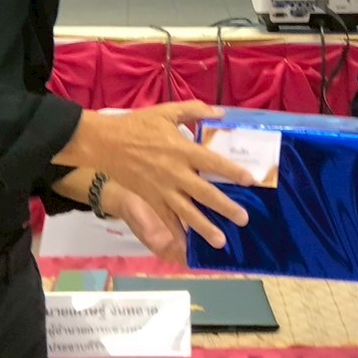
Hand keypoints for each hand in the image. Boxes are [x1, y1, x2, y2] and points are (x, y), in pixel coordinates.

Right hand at [55, 102, 251, 249]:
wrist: (106, 143)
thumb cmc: (138, 126)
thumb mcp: (167, 112)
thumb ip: (195, 111)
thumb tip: (220, 113)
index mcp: (182, 150)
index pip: (213, 162)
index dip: (233, 172)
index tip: (251, 181)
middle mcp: (176, 173)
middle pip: (205, 193)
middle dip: (225, 207)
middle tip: (243, 219)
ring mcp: (163, 189)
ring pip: (187, 212)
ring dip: (205, 228)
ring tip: (221, 241)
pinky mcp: (151, 199)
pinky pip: (166, 218)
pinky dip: (177, 233)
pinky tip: (187, 246)